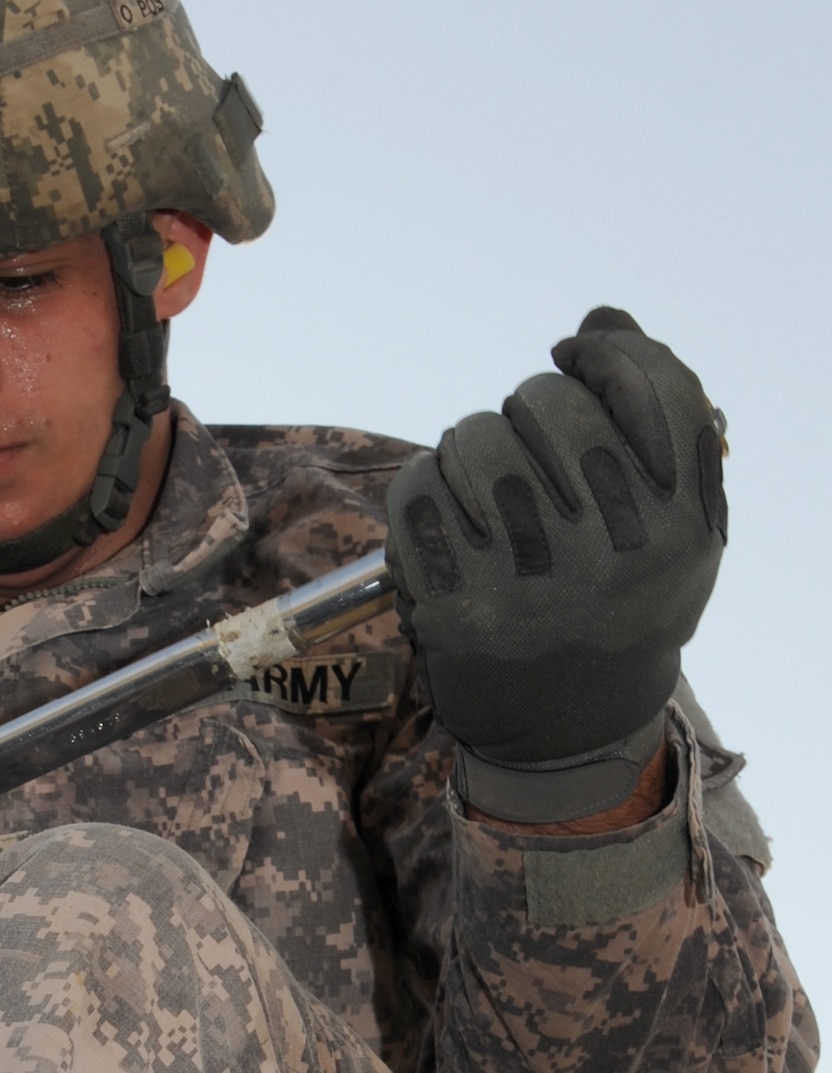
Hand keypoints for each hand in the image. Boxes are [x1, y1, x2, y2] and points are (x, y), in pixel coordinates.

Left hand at [385, 308, 726, 819]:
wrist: (565, 726)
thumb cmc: (617, 598)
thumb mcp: (671, 522)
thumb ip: (653, 414)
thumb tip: (602, 320)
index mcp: (681, 529)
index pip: (648, 386)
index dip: (602, 352)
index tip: (573, 357)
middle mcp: (612, 556)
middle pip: (548, 405)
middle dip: (527, 409)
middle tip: (527, 445)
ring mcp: (528, 584)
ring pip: (473, 438)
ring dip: (470, 447)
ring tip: (486, 489)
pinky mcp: (454, 606)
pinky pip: (416, 491)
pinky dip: (424, 490)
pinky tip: (448, 520)